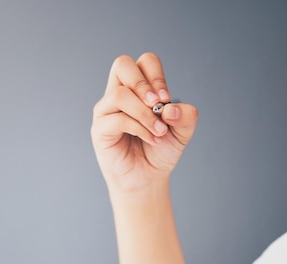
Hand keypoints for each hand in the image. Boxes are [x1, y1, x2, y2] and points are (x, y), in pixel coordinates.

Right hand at [90, 53, 198, 194]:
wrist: (148, 178)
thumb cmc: (160, 151)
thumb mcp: (182, 132)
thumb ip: (186, 117)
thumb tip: (170, 109)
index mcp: (138, 89)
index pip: (144, 62)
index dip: (156, 76)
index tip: (167, 99)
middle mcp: (119, 95)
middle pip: (122, 64)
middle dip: (143, 83)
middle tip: (158, 103)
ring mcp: (106, 111)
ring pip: (119, 94)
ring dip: (144, 112)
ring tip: (159, 131)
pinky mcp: (100, 130)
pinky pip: (117, 120)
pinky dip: (139, 128)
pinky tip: (151, 139)